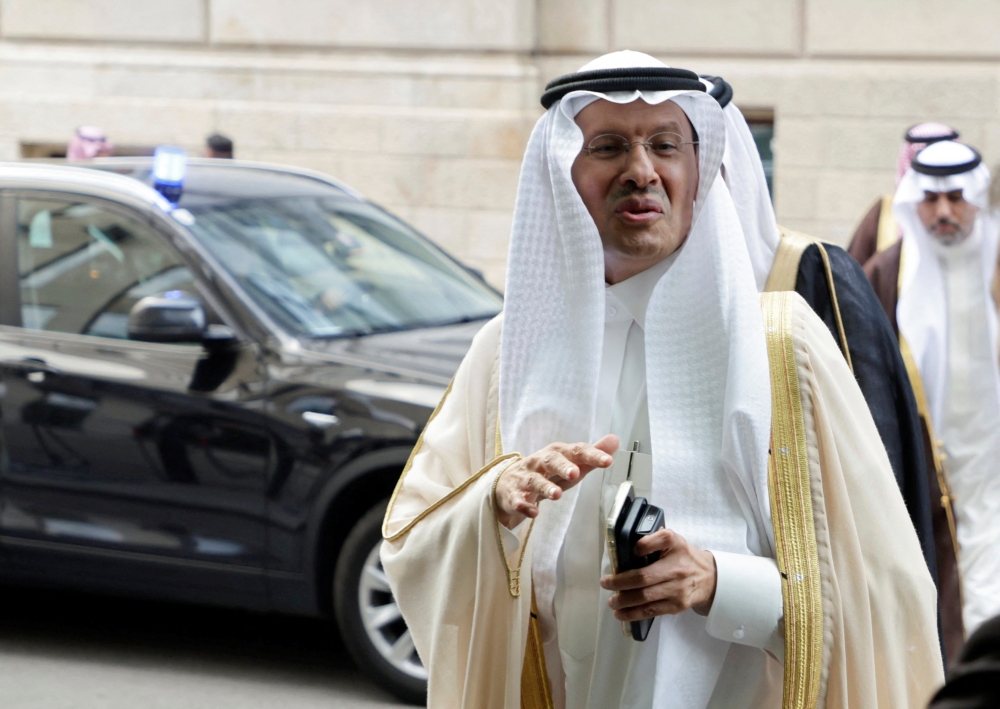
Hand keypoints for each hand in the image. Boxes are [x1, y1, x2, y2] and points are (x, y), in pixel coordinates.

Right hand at [494, 434, 617, 527]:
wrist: (510, 483)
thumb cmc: (547, 473)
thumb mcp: (570, 463)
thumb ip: (591, 455)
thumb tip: (615, 440)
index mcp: (557, 453)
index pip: (576, 451)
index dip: (591, 455)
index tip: (607, 461)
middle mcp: (540, 462)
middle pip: (550, 460)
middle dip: (562, 465)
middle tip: (575, 473)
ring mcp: (525, 478)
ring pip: (534, 480)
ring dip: (545, 487)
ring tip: (557, 495)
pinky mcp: (513, 495)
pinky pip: (517, 500)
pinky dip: (524, 505)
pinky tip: (534, 512)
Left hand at [600, 529, 716, 619]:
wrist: (709, 578)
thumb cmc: (683, 557)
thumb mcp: (673, 540)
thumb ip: (653, 539)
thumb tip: (629, 548)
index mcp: (675, 545)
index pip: (660, 540)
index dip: (644, 546)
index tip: (632, 551)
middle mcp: (677, 567)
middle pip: (644, 577)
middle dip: (620, 582)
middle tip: (605, 584)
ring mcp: (678, 589)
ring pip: (646, 597)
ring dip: (624, 601)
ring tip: (611, 602)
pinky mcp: (677, 605)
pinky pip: (652, 611)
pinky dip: (634, 614)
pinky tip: (621, 614)